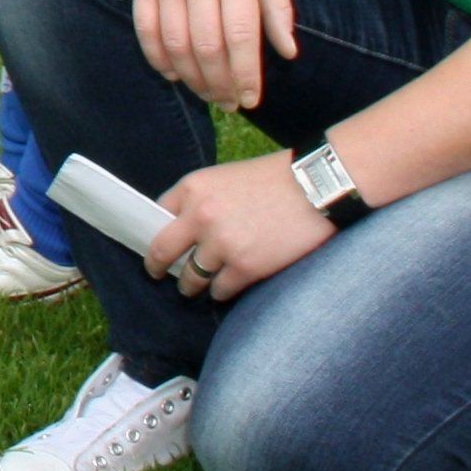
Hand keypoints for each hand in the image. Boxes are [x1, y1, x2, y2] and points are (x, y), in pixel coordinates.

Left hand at [148, 150, 330, 304]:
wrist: (317, 187)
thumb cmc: (273, 180)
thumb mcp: (224, 178)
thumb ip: (200, 201)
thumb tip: (182, 229)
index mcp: (192, 188)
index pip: (157, 215)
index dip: (154, 232)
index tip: (154, 245)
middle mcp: (200, 217)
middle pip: (163, 251)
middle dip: (157, 267)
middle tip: (157, 274)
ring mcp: (222, 244)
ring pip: (192, 277)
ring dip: (191, 285)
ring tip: (192, 288)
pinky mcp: (246, 267)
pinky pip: (221, 290)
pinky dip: (221, 292)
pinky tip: (223, 290)